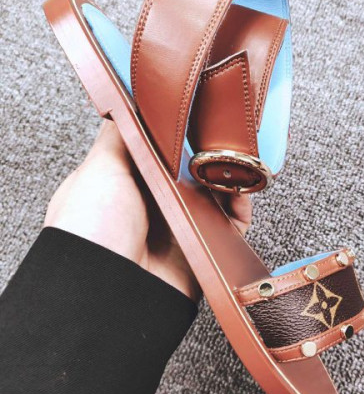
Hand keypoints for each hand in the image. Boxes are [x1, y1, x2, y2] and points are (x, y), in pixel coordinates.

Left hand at [44, 119, 251, 300]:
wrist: (110, 289)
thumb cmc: (92, 228)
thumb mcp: (98, 170)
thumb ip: (118, 136)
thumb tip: (127, 103)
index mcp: (128, 182)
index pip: (161, 150)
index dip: (180, 134)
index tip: (198, 115)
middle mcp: (154, 203)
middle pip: (191, 171)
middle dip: (209, 154)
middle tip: (225, 138)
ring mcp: (178, 225)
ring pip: (214, 195)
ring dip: (229, 178)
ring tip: (238, 163)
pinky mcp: (200, 246)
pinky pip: (229, 225)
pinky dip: (240, 208)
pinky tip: (242, 192)